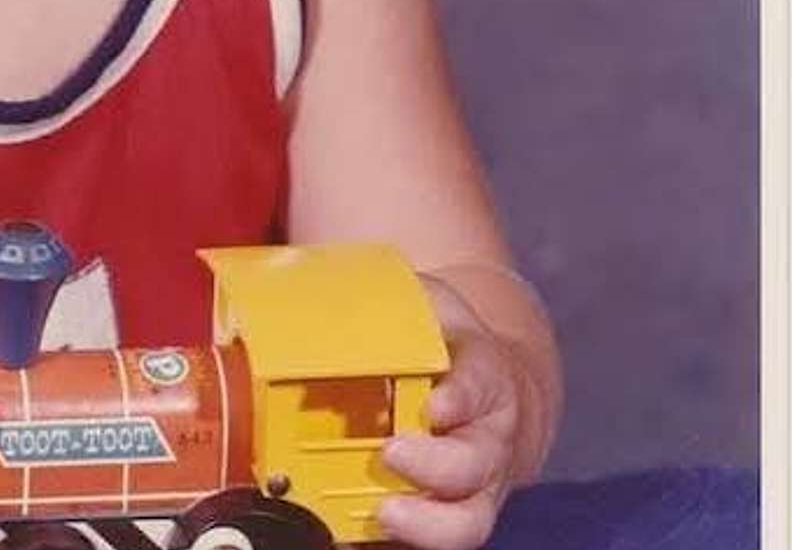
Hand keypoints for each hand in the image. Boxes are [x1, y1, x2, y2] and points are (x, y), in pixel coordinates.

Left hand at [376, 277, 522, 549]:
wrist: (487, 388)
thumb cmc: (447, 342)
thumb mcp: (430, 305)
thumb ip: (400, 302)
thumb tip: (335, 296)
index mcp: (485, 378)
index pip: (481, 386)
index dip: (463, 397)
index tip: (437, 405)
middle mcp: (487, 440)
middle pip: (475, 465)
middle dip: (437, 467)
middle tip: (392, 452)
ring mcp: (473, 486)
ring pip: (468, 521)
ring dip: (429, 524)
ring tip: (386, 514)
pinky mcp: (446, 513)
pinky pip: (433, 538)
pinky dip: (404, 541)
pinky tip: (360, 538)